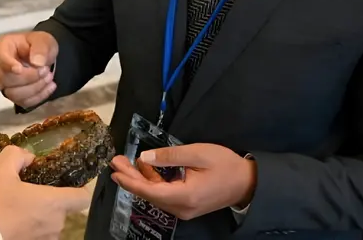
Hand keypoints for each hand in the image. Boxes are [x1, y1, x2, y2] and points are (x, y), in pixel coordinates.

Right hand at [0, 31, 58, 107]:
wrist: (40, 56)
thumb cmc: (37, 45)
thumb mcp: (42, 40)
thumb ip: (40, 47)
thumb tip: (37, 62)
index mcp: (0, 47)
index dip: (8, 65)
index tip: (19, 69)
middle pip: (6, 79)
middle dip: (30, 77)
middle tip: (46, 71)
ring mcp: (1, 83)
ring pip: (14, 94)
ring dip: (35, 88)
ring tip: (49, 78)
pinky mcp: (11, 95)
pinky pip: (22, 102)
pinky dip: (38, 97)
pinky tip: (49, 87)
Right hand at [0, 145, 90, 239]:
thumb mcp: (1, 169)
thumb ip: (17, 155)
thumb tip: (28, 157)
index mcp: (53, 202)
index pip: (83, 196)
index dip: (79, 188)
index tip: (66, 183)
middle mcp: (56, 223)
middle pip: (63, 207)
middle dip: (49, 199)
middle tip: (28, 191)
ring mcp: (47, 238)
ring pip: (50, 221)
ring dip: (39, 214)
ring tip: (17, 207)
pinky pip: (40, 233)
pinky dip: (31, 226)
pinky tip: (13, 220)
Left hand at [109, 143, 256, 219]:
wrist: (248, 182)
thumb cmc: (225, 165)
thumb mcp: (197, 153)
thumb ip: (169, 156)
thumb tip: (144, 158)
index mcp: (184, 196)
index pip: (149, 191)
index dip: (129, 181)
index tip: (114, 170)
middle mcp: (181, 208)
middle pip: (149, 194)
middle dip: (130, 177)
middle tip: (115, 161)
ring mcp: (184, 209)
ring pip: (155, 195)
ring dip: (140, 179)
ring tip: (125, 162)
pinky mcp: (186, 206)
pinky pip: (164, 195)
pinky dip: (153, 182)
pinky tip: (145, 168)